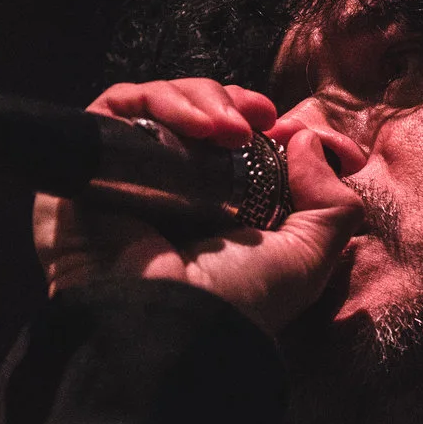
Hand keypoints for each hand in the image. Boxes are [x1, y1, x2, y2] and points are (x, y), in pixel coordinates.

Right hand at [34, 77, 366, 333]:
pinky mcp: (91, 163)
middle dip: (230, 101)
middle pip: (191, 113)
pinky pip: (119, 107)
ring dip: (203, 99)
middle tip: (258, 118)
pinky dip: (163, 101)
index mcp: (210, 209)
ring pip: (157, 103)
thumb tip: (309, 143)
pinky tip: (200, 127)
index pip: (224, 139)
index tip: (282, 125)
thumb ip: (331, 204)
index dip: (253, 119)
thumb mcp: (307, 258)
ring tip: (231, 128)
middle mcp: (164, 189)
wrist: (172, 323)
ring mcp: (125, 174)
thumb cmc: (236, 300)